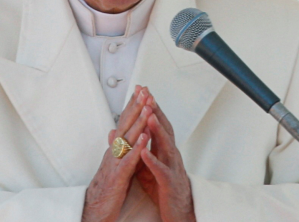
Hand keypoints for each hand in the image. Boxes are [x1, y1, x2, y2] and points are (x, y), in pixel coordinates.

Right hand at [82, 86, 152, 221]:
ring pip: (127, 139)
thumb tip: (114, 131)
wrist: (94, 209)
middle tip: (144, 91)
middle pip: (125, 125)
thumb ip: (115, 147)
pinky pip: (129, 160)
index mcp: (115, 148)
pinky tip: (144, 137)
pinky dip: (137, 147)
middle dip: (136, 107)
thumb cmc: (105, 187)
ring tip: (147, 107)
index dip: (132, 106)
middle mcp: (114, 152)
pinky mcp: (118, 176)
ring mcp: (115, 163)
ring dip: (138, 122)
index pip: (124, 122)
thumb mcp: (111, 163)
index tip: (140, 91)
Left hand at [135, 93, 195, 221]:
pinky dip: (152, 160)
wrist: (178, 209)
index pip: (156, 122)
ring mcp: (171, 166)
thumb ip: (137, 147)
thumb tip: (121, 132)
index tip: (142, 90)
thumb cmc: (163, 186)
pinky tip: (145, 152)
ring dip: (157, 130)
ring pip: (165, 145)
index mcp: (163, 148)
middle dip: (155, 111)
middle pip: (163, 128)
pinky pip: (160, 170)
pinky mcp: (168, 182)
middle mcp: (169, 154)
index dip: (149, 106)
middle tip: (148, 95)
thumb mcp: (146, 163)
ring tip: (149, 116)